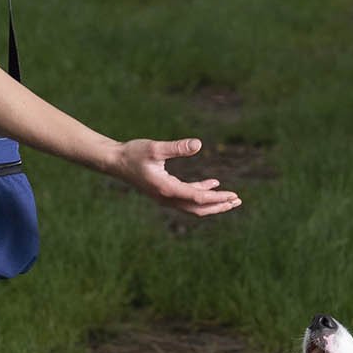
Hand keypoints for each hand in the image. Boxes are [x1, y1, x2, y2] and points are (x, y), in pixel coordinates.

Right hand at [114, 138, 241, 216]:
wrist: (115, 161)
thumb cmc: (133, 153)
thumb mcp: (155, 148)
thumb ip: (177, 147)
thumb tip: (199, 144)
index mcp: (167, 189)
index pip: (197, 198)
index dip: (217, 198)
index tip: (233, 196)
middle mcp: (167, 198)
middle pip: (198, 208)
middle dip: (219, 206)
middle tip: (237, 201)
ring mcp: (165, 197)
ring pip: (194, 205)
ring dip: (212, 202)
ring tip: (231, 198)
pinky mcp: (164, 192)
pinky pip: (187, 197)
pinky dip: (201, 192)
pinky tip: (214, 183)